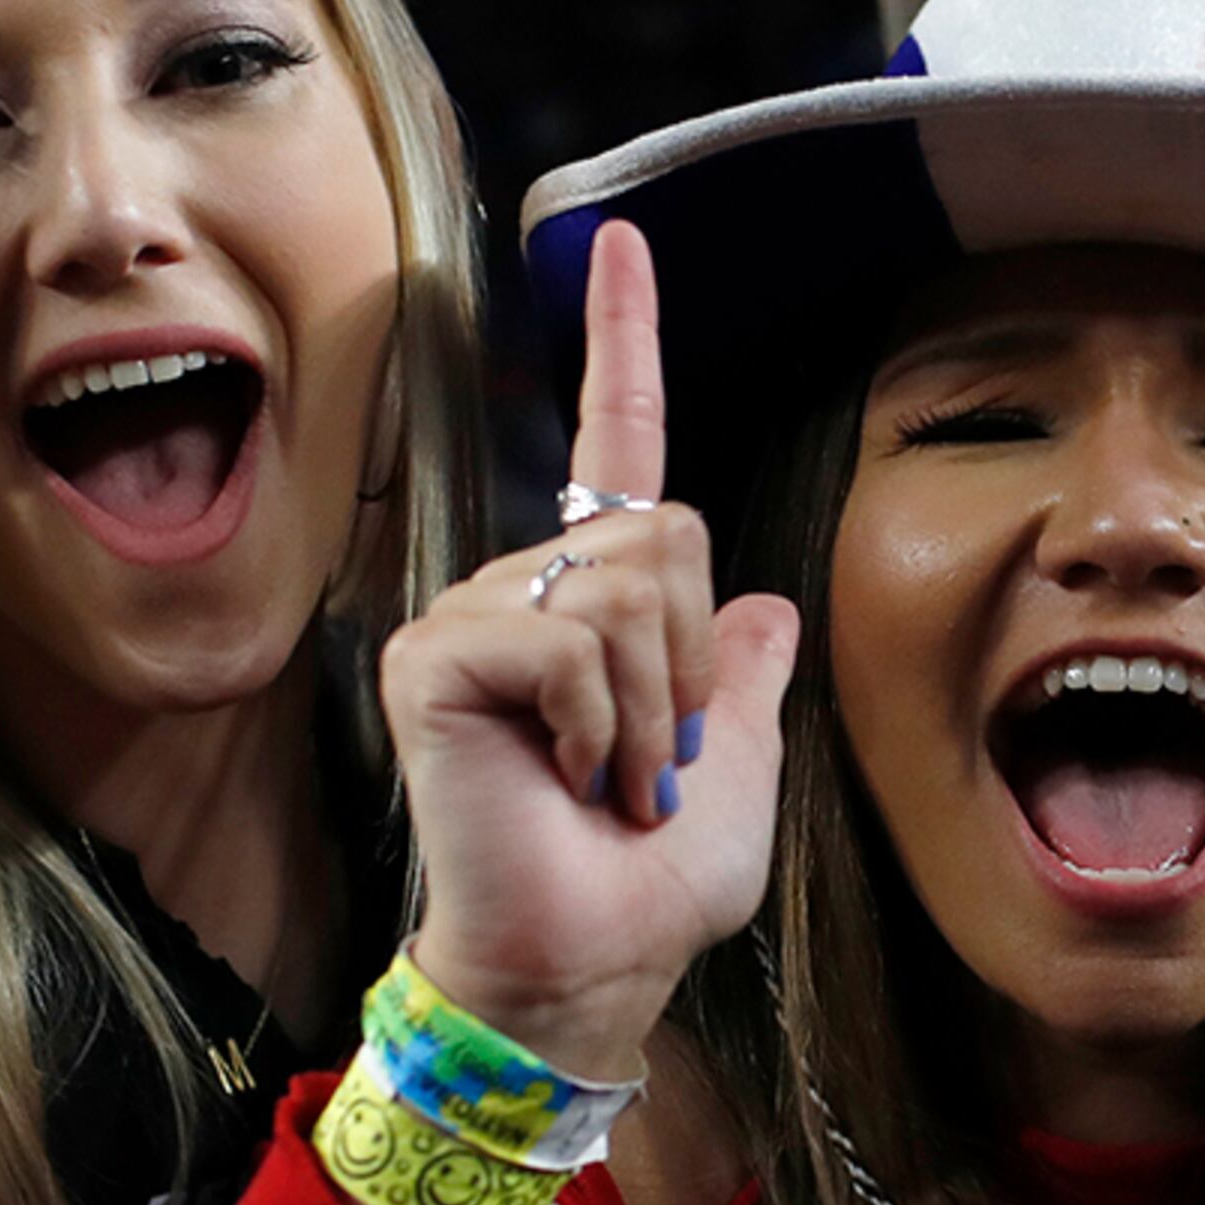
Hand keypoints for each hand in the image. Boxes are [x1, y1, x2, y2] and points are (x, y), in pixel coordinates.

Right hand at [380, 221, 799, 1077]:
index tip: (617, 237)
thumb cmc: (649, 888)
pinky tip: (564, 779)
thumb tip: (766, 605)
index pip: (615, 445)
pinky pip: (565, 636)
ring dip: (651, 706)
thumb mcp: (741, 775)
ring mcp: (474, 618)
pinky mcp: (439, 657)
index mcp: (598, 603)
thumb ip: (749, 684)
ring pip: (628, 584)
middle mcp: (527, 589)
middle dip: (693, 658)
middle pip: (667, 530)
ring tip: (609, 781)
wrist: (584, 968)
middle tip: (650, 757)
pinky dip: (597, 721)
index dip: (620, 341)